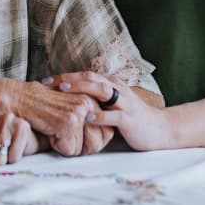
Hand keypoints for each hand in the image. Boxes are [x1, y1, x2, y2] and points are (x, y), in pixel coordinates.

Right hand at [0, 79, 97, 149]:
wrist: (17, 98)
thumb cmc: (40, 105)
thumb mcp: (69, 106)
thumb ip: (88, 117)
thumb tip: (108, 134)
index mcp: (92, 97)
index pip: (106, 133)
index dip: (89, 141)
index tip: (72, 133)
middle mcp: (88, 102)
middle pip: (97, 142)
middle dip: (79, 146)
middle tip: (60, 133)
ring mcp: (78, 112)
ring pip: (83, 148)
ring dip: (66, 145)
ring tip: (53, 128)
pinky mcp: (67, 122)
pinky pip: (70, 150)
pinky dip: (56, 146)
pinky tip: (47, 129)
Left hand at [44, 72, 167, 151]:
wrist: (159, 129)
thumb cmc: (131, 118)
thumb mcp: (112, 105)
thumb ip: (95, 100)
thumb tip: (68, 101)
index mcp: (112, 84)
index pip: (85, 75)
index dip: (65, 76)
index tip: (45, 80)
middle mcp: (118, 89)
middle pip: (91, 78)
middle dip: (69, 79)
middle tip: (49, 83)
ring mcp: (125, 103)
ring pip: (103, 90)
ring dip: (82, 89)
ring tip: (65, 91)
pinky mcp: (130, 119)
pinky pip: (114, 115)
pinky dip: (100, 115)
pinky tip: (88, 117)